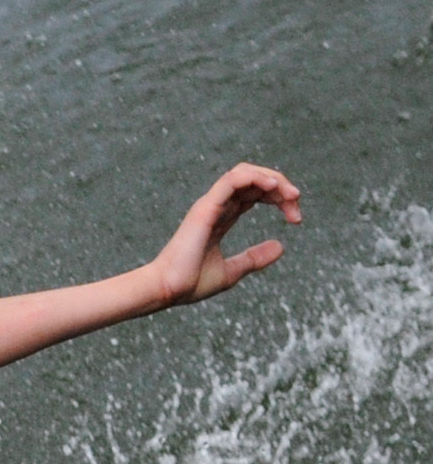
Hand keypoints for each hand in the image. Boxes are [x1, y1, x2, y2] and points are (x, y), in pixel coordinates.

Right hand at [149, 163, 300, 306]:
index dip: (279, 199)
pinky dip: (256, 177)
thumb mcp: (232, 271)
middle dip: (282, 187)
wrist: (166, 290)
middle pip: (254, 180)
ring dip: (272, 178)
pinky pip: (233, 179)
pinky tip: (273, 186)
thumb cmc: (190, 284)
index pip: (255, 194)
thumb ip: (254, 258)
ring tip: (290, 195)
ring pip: (245, 173)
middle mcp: (216, 207)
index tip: (296, 219)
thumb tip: (281, 246)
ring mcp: (210, 205)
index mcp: (221, 218)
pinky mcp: (206, 207)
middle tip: (297, 204)